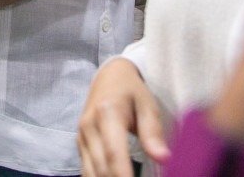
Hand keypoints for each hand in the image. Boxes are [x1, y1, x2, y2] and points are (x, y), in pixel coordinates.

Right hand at [78, 59, 168, 176]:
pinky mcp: (79, 144)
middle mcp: (89, 126)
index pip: (114, 152)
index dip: (124, 176)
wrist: (108, 77)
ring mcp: (81, 136)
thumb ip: (152, 132)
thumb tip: (163, 159)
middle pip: (101, 167)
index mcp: (107, 113)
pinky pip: (87, 170)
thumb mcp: (147, 105)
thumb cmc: (131, 91)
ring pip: (91, 173)